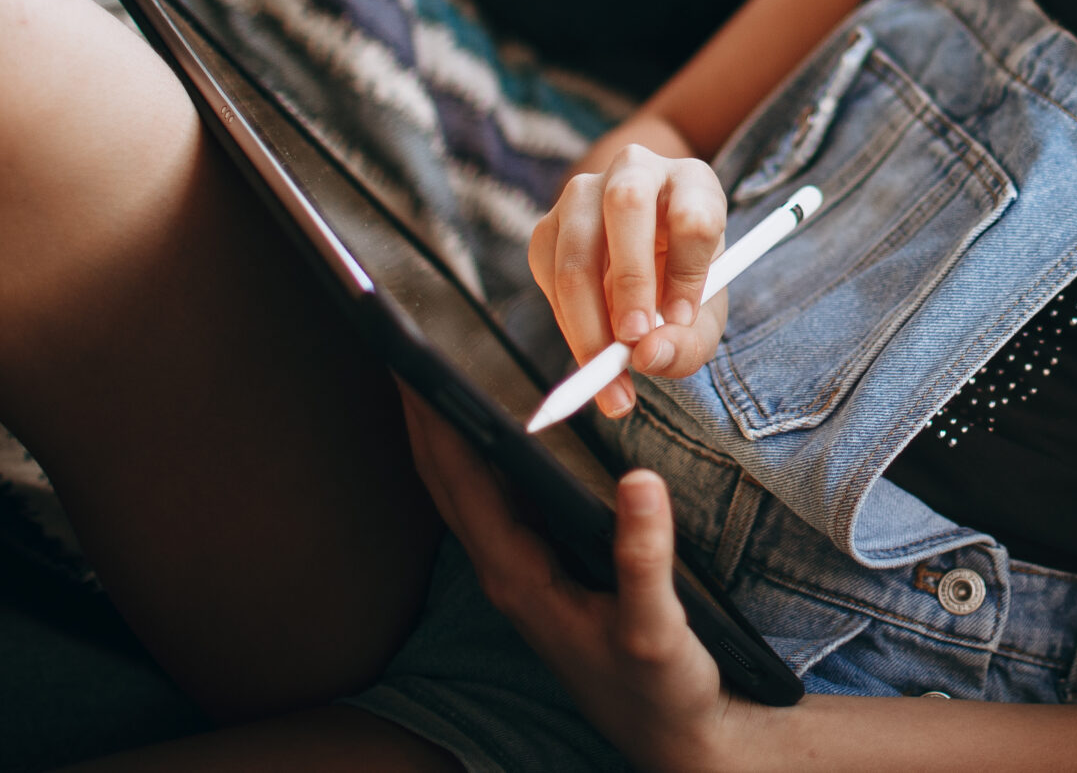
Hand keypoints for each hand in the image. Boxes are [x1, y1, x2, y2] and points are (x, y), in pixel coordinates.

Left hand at [400, 386, 739, 770]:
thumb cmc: (661, 688)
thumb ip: (644, 559)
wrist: (675, 736)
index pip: (458, 480)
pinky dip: (479, 457)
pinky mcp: (542, 574)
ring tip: (432, 372)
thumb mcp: (657, 629)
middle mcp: (507, 572)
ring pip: (464, 490)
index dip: (429, 417)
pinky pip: (494, 501)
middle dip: (419, 412)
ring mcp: (521, 574)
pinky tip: (491, 430)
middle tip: (401, 342)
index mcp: (518, 577)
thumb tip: (638, 480)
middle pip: (445, 478)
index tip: (406, 358)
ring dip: (442, 432)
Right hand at [530, 142, 728, 418]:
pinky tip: (589, 347)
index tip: (682, 320)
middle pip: (627, 204)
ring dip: (588, 316)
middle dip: (630, 278)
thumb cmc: (681, 287)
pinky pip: (548, 272)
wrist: (645, 271)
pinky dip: (566, 321)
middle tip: (634, 339)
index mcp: (692, 183)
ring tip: (607, 369)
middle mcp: (636, 171)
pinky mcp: (548, 224)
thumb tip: (647, 356)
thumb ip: (687, 344)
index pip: (693, 213)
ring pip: (577, 247)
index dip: (687, 270)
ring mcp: (584, 192)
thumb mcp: (701, 320)